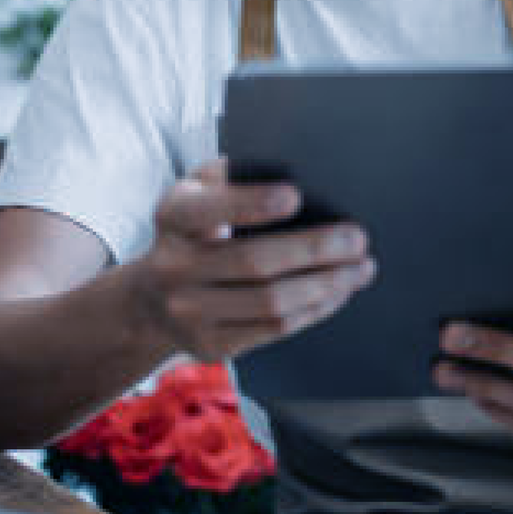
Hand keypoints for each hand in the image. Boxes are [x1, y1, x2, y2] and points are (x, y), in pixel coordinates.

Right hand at [130, 159, 375, 362]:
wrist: (152, 298)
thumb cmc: (193, 230)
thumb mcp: (198, 193)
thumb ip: (233, 176)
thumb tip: (295, 168)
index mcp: (172, 216)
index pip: (212, 209)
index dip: (253, 204)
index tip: (296, 195)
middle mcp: (173, 266)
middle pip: (254, 261)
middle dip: (314, 249)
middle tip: (356, 238)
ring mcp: (189, 312)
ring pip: (271, 302)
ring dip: (326, 285)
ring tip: (360, 268)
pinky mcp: (211, 345)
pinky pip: (274, 329)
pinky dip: (314, 310)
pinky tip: (338, 292)